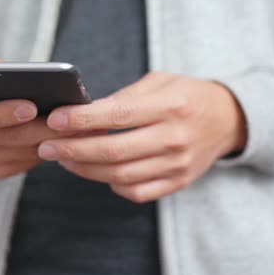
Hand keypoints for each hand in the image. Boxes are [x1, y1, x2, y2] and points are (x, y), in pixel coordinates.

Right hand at [0, 56, 65, 178]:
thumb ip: (5, 71)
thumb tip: (37, 80)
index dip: (4, 113)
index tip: (32, 107)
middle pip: (9, 138)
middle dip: (42, 129)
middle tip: (70, 121)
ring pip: (22, 153)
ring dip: (51, 142)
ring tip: (76, 129)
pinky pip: (26, 163)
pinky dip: (47, 152)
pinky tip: (66, 139)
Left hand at [38, 72, 246, 202]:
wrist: (227, 120)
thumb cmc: (188, 95)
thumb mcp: (161, 82)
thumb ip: (126, 98)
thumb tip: (85, 113)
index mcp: (172, 106)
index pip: (118, 115)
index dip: (82, 119)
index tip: (55, 119)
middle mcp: (176, 138)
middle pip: (114, 151)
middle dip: (73, 150)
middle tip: (46, 146)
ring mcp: (178, 165)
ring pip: (121, 176)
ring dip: (86, 169)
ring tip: (65, 158)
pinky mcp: (178, 182)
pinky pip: (138, 192)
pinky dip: (113, 185)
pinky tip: (99, 171)